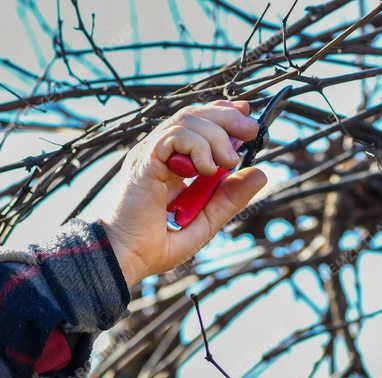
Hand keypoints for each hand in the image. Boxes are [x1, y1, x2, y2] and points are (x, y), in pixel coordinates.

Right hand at [101, 100, 267, 287]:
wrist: (122, 258)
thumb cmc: (151, 247)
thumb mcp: (203, 223)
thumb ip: (228, 199)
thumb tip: (260, 172)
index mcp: (169, 166)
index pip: (197, 125)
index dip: (223, 116)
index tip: (248, 124)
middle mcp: (158, 155)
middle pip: (194, 114)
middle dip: (227, 117)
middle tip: (251, 131)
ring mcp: (150, 155)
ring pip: (187, 120)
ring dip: (216, 134)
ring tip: (228, 160)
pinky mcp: (144, 160)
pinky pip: (175, 135)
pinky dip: (198, 146)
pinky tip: (206, 169)